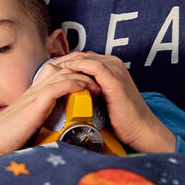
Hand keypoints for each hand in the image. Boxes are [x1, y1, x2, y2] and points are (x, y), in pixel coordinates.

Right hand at [0, 62, 99, 168]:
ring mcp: (33, 96)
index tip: (90, 79)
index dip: (74, 72)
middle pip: (61, 68)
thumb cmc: (5, 141)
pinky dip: (73, 84)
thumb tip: (56, 135)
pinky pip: (56, 87)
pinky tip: (84, 87)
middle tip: (100, 78)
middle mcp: (33, 91)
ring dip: (83, 77)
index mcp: (32, 96)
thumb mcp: (27, 127)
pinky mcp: (34, 105)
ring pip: (62, 74)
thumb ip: (41, 124)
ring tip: (99, 83)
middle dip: (83, 70)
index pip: (55, 74)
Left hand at [52, 52, 175, 152]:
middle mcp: (113, 64)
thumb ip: (86, 88)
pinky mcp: (115, 80)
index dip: (63, 62)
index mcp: (109, 66)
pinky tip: (66, 72)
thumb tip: (64, 89)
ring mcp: (115, 70)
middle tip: (46, 69)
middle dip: (62, 60)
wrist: (138, 129)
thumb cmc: (118, 117)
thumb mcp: (98, 98)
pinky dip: (79, 68)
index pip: (81, 57)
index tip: (48, 70)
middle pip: (81, 55)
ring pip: (86, 58)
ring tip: (52, 71)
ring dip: (67, 63)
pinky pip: (95, 67)